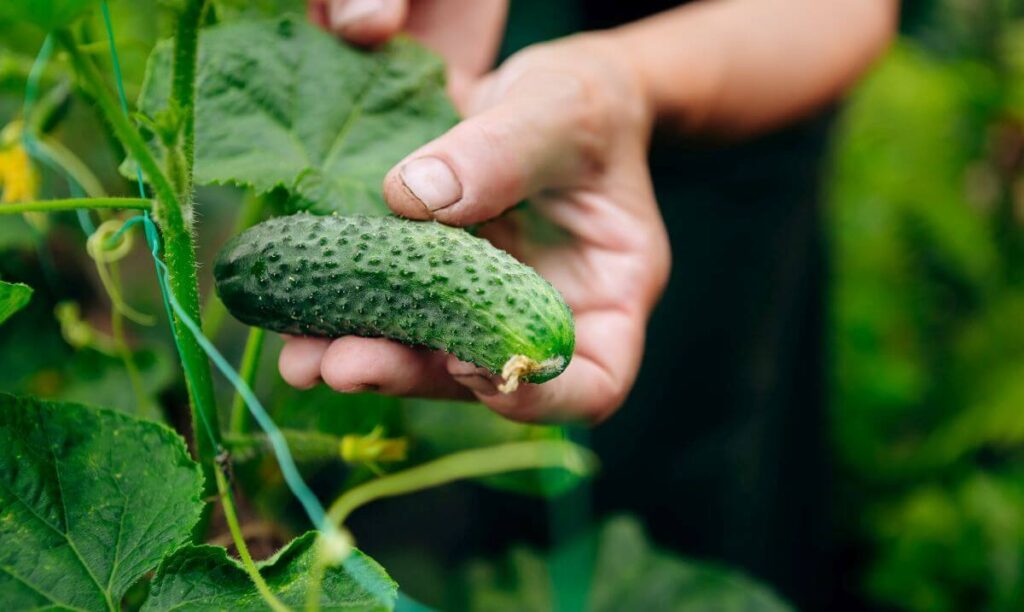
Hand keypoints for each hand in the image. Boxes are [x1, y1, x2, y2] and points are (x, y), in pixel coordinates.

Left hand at [286, 15, 669, 422]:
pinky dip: (347, 312)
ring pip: (430, 355)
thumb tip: (414, 196)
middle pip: (488, 377)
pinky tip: (297, 307)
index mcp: (608, 294)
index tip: (472, 366)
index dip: (536, 396)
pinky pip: (395, 308)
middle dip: (414, 375)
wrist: (549, 90)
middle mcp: (542, 317)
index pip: (593, 384)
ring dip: (367, 356)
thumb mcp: (564, 109)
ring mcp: (486, 306)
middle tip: (344, 364)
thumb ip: (504, 150)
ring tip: (301, 359)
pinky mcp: (437, 282)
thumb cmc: (587, 102)